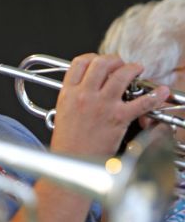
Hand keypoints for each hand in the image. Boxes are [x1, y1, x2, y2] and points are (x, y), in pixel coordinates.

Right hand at [51, 53, 169, 154]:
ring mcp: (102, 105)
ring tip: (137, 69)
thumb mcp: (62, 111)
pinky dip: (154, 96)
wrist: (73, 164)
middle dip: (114, 60)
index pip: (79, 62)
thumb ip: (73, 95)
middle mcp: (84, 95)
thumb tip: (87, 85)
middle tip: (119, 65)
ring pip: (121, 75)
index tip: (98, 61)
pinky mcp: (117, 118)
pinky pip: (140, 102)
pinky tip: (160, 92)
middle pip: (101, 63)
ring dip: (132, 68)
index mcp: (68, 93)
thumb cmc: (67, 142)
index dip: (92, 57)